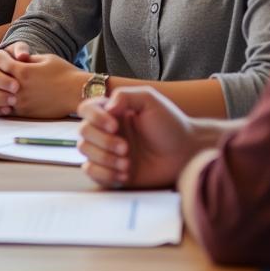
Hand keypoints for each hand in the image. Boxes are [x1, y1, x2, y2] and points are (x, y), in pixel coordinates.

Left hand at [0, 44, 86, 117]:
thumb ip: (27, 59)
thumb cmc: (64, 73)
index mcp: (23, 70)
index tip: (5, 60)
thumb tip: (16, 59)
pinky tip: (7, 100)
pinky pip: (4, 110)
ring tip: (0, 88)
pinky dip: (2, 105)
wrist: (77, 93)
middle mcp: (18, 87)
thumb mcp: (45, 58)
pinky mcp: (25, 114)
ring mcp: (21, 102)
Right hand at [78, 87, 197, 189]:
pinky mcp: (111, 171)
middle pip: (83, 132)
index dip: (95, 117)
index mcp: (112, 112)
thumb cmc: (170, 125)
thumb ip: (125, 96)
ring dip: (105, 159)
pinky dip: (104, 174)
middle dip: (103, 142)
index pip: (86, 109)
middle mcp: (105, 130)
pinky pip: (91, 172)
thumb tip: (105, 108)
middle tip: (126, 148)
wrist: (185, 154)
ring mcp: (107, 151)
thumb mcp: (149, 100)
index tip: (115, 125)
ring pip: (85, 152)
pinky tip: (124, 174)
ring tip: (127, 164)